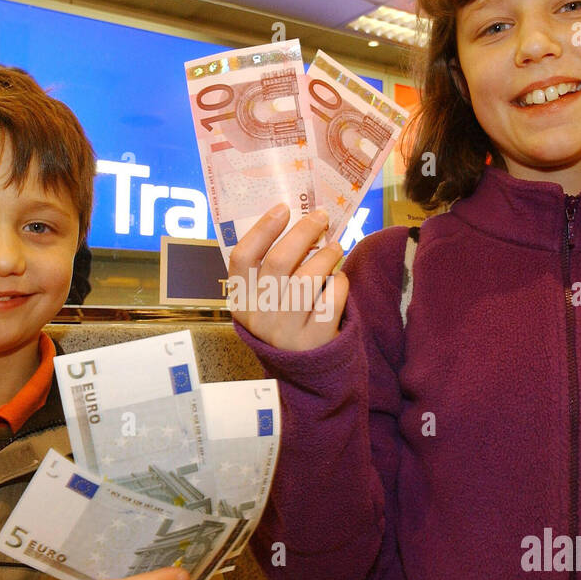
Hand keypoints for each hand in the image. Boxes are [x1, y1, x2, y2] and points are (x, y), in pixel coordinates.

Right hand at [228, 203, 348, 351]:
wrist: (306, 372)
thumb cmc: (287, 321)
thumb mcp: (267, 301)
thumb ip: (272, 269)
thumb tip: (300, 221)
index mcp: (241, 301)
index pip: (243, 257)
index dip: (262, 229)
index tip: (283, 207)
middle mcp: (259, 317)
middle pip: (279, 261)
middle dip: (304, 231)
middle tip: (321, 216)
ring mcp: (285, 331)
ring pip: (308, 278)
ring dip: (327, 255)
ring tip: (335, 247)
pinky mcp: (314, 341)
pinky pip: (331, 299)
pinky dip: (339, 282)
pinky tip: (338, 279)